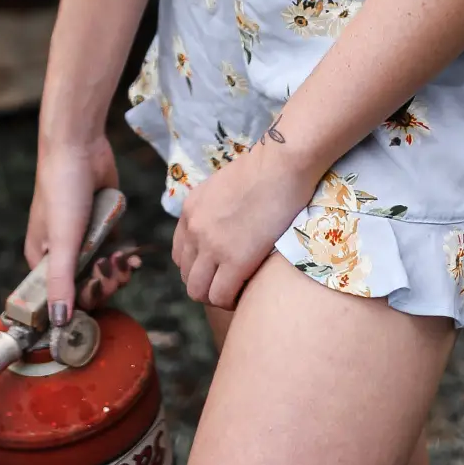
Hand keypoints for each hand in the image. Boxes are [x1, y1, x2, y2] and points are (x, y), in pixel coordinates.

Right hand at [26, 132, 139, 319]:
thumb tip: (59, 323)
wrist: (80, 145)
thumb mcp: (62, 240)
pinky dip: (124, 258)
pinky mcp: (101, 225)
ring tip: (126, 263)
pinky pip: (113, 251)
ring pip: (102, 270)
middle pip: (85, 286)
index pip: (61, 297)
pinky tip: (134, 258)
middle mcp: (59, 253)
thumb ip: (62, 282)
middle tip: (118, 273)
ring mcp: (82, 239)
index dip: (83, 301)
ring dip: (116, 273)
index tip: (101, 289)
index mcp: (41, 260)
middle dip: (105, 284)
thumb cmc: (62, 191)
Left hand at [172, 134, 318, 309]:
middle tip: (230, 285)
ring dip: (216, 297)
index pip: (180, 254)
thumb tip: (227, 228)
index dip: (199, 267)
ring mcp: (211, 245)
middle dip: (206, 285)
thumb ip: (216, 209)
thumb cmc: (266, 169)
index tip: (219, 270)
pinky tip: (247, 293)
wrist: (283, 163)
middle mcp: (194, 228)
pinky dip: (231, 301)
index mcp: (190, 210)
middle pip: (186, 276)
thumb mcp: (226, 185)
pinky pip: (221, 296)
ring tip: (238, 293)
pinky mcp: (234, 259)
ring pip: (198, 291)